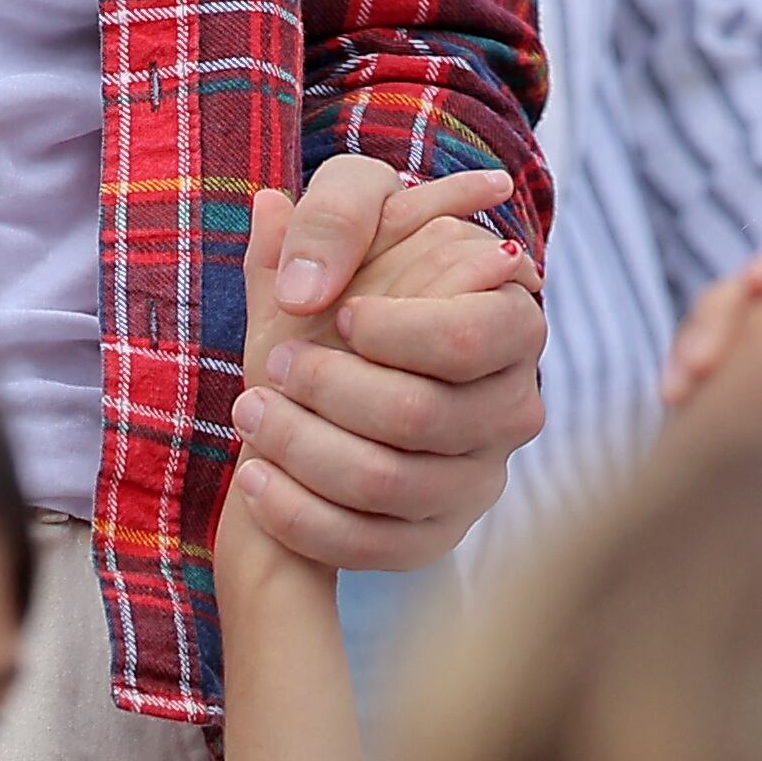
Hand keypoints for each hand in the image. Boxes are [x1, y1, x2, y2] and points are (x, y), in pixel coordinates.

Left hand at [231, 152, 544, 571]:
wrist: (344, 353)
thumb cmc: (358, 270)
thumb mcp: (348, 212)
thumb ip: (332, 214)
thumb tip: (297, 268)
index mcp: (513, 320)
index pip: (465, 339)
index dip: (393, 331)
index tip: (340, 314)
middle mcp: (512, 407)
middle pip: (420, 417)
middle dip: (329, 388)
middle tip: (273, 363)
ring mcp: (477, 481)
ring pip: (387, 486)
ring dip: (302, 447)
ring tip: (249, 409)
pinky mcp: (435, 537)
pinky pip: (369, 548)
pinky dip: (300, 515)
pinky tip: (254, 476)